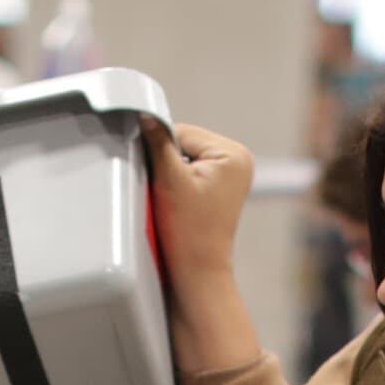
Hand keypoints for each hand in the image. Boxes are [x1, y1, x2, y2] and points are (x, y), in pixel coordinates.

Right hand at [149, 121, 256, 286]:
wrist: (198, 270)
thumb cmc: (187, 231)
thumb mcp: (169, 179)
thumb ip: (157, 142)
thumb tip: (146, 114)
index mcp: (233, 153)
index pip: (182, 132)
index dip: (161, 150)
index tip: (157, 177)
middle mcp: (238, 159)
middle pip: (185, 143)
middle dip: (168, 162)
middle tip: (165, 191)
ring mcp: (232, 174)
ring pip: (185, 156)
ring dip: (172, 172)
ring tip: (174, 200)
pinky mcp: (222, 187)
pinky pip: (191, 171)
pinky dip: (178, 182)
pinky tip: (178, 202)